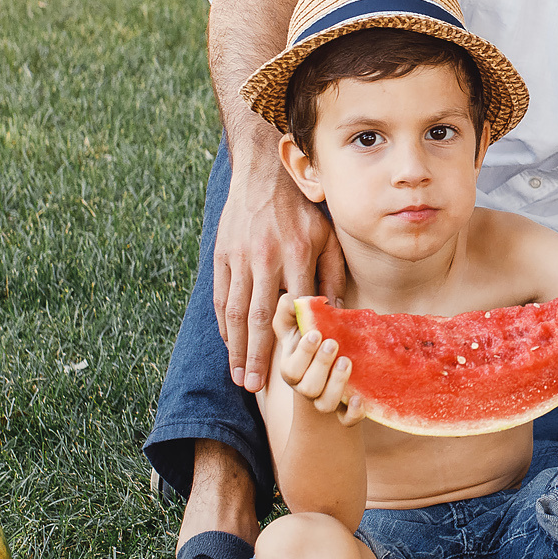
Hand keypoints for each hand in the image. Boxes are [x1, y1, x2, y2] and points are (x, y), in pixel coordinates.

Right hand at [214, 152, 347, 392]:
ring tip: (240, 376)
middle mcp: (264, 258)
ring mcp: (239, 257)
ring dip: (236, 348)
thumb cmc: (303, 207)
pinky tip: (230, 345)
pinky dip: (223, 325)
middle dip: (257, 356)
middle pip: (258, 318)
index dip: (296, 339)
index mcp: (295, 252)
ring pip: (234, 312)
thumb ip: (333, 272)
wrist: (263, 171)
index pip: (295, 306)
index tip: (299, 367)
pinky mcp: (221, 255)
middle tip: (256, 388)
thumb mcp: (328, 234)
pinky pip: (220, 297)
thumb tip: (337, 313)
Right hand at [272, 308, 365, 423]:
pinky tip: (360, 399)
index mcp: (293, 369)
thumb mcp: (298, 327)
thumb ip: (290, 311)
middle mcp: (306, 388)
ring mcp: (325, 401)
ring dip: (336, 384)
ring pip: (325, 404)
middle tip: (333, 343)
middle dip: (320, 365)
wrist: (329, 374)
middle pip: (308, 386)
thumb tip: (290, 298)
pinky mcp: (345, 412)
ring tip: (347, 361)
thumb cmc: (312, 345)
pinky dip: (353, 413)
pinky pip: (347, 420)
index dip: (302, 353)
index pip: (290, 368)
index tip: (316, 334)